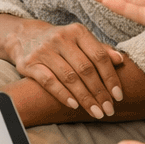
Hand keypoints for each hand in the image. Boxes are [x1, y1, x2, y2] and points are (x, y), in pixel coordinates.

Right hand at [4, 19, 124, 118]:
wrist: (24, 36)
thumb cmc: (60, 42)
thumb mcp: (79, 40)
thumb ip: (99, 49)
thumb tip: (120, 60)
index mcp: (77, 31)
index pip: (99, 56)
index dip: (110, 77)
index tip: (118, 96)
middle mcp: (60, 38)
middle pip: (85, 69)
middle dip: (99, 92)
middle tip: (109, 110)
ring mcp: (44, 50)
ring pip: (69, 77)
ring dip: (85, 98)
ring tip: (96, 112)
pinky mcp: (30, 63)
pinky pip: (49, 81)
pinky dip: (63, 95)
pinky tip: (74, 105)